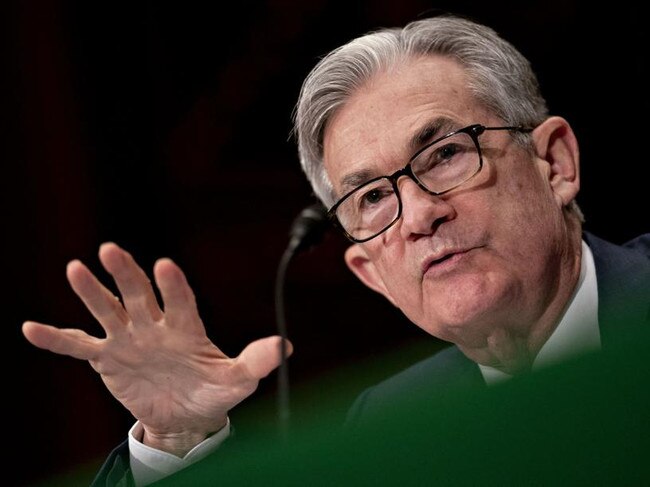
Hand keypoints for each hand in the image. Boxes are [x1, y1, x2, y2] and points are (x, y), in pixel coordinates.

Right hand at [22, 242, 291, 456]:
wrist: (185, 415)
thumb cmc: (212, 392)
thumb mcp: (236, 381)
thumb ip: (255, 362)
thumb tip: (285, 347)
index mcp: (187, 326)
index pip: (180, 300)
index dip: (173, 285)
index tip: (164, 266)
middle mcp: (155, 325)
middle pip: (138, 295)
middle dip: (125, 274)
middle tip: (110, 250)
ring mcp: (129, 339)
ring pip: (108, 310)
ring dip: (91, 293)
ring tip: (75, 269)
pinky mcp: (108, 358)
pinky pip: (79, 346)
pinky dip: (57, 339)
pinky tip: (31, 328)